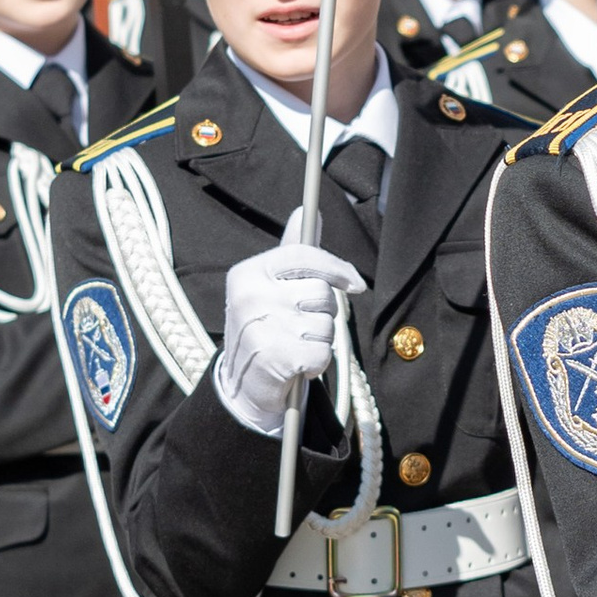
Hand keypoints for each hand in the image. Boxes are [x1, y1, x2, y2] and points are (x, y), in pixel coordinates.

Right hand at [212, 241, 365, 435]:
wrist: (241, 387)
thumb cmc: (265, 329)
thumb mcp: (271, 288)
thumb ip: (293, 252)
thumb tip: (307, 209)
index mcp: (247, 273)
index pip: (303, 256)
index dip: (337, 268)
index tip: (355, 284)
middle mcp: (249, 297)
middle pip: (321, 292)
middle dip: (321, 312)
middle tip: (298, 327)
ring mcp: (261, 328)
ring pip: (326, 324)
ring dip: (319, 340)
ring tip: (294, 347)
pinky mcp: (276, 358)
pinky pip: (323, 353)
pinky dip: (317, 364)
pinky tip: (296, 366)